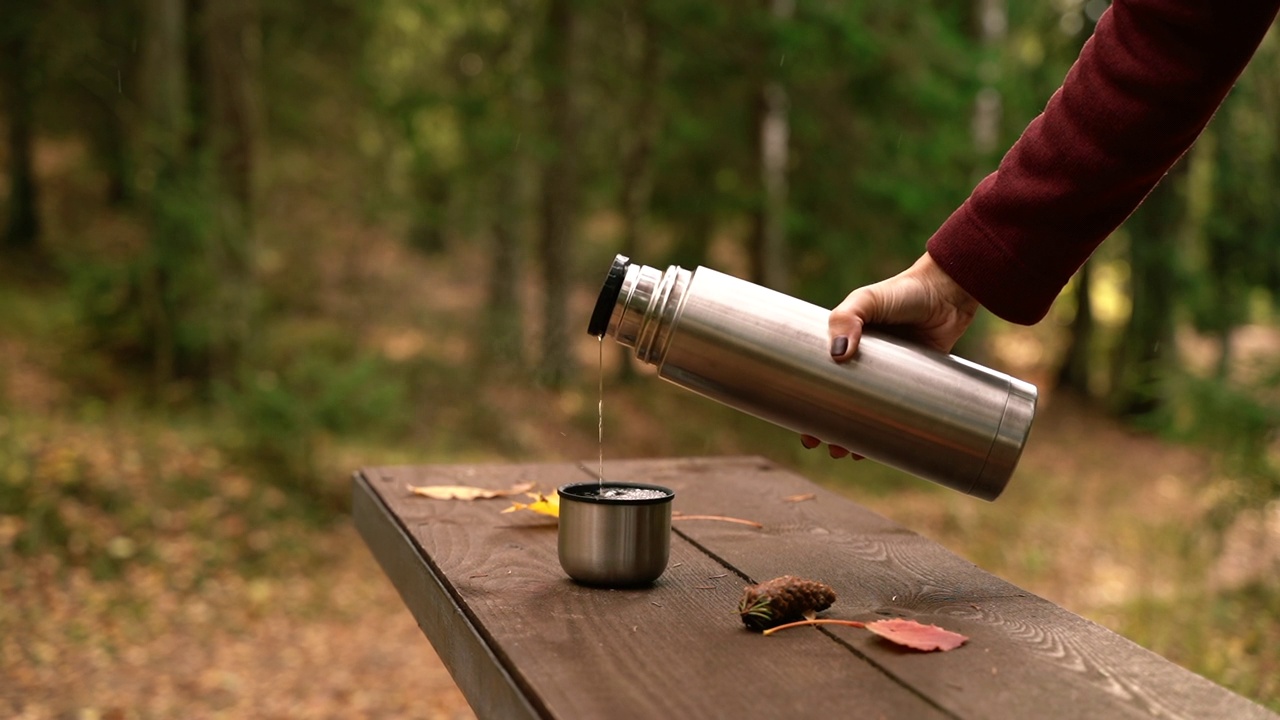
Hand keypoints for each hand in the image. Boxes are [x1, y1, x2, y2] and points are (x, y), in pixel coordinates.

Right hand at [802, 252, 979, 458]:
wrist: (949, 291)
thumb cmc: (903, 290)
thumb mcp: (868, 299)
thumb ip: (847, 318)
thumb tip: (838, 355)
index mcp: (844, 345)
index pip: (818, 382)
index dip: (808, 407)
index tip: (804, 429)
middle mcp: (864, 363)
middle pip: (840, 404)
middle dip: (830, 430)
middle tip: (826, 446)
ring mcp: (891, 375)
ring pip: (868, 414)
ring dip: (857, 437)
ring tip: (849, 453)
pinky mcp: (917, 382)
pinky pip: (899, 412)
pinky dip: (890, 431)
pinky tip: (884, 448)